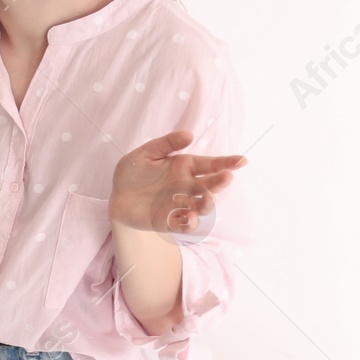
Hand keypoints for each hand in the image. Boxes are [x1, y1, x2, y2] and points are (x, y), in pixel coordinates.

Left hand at [109, 131, 244, 236]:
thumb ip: (166, 144)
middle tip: (227, 176)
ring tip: (207, 197)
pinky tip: (188, 217)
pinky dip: (189, 222)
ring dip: (208, 203)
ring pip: (202, 206)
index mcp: (184, 167)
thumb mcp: (146, 153)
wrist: (117, 196)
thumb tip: (189, 134)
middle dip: (220, 182)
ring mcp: (180, 204)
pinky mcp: (169, 220)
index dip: (227, 162)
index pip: (209, 164)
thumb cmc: (133, 173)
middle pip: (209, 185)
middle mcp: (187, 186)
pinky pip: (185, 224)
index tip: (242, 160)